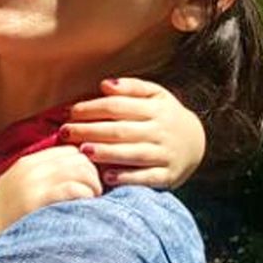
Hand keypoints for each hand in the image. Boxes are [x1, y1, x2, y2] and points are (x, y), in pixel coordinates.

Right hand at [0, 145, 101, 240]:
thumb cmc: (2, 213)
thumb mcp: (16, 183)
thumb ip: (37, 173)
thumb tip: (67, 170)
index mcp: (27, 161)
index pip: (67, 150)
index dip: (83, 163)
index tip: (87, 181)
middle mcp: (31, 167)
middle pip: (77, 157)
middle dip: (92, 173)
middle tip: (96, 191)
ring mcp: (33, 182)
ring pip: (79, 169)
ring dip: (93, 184)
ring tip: (93, 199)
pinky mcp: (37, 200)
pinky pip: (71, 188)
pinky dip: (86, 194)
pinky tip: (86, 205)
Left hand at [58, 77, 204, 188]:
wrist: (196, 142)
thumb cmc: (163, 114)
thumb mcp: (154, 94)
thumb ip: (130, 87)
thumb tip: (105, 85)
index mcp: (155, 108)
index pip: (118, 106)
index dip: (92, 108)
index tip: (69, 112)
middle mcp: (161, 131)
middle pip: (121, 130)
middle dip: (91, 131)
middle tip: (66, 132)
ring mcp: (166, 154)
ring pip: (133, 153)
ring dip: (107, 153)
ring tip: (83, 151)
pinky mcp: (168, 176)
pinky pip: (147, 178)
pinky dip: (127, 178)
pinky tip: (107, 177)